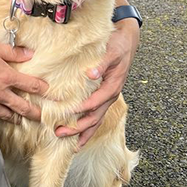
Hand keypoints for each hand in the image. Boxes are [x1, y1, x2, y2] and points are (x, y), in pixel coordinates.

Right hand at [0, 38, 49, 122]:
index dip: (41, 88)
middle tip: (42, 116)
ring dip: (16, 118)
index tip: (47, 90)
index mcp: (5, 76)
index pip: (29, 85)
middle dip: (34, 112)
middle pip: (22, 107)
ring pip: (6, 115)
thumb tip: (28, 53)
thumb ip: (11, 52)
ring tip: (21, 120)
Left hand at [54, 18, 139, 147]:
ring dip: (82, 132)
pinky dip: (86, 126)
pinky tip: (77, 134)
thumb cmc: (118, 45)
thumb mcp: (111, 52)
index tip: (65, 114)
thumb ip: (102, 63)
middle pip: (94, 118)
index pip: (95, 103)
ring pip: (95, 121)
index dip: (80, 109)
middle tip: (59, 134)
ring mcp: (107, 98)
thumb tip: (91, 74)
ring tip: (67, 144)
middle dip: (78, 129)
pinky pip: (95, 115)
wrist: (127, 41)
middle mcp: (110, 96)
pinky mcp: (103, 96)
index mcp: (112, 87)